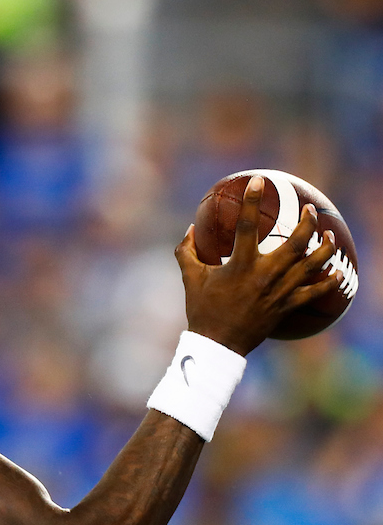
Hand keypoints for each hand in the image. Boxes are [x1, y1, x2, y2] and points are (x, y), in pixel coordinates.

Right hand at [175, 174, 341, 355]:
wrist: (217, 343)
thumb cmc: (202, 309)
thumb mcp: (190, 277)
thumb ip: (187, 251)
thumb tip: (190, 229)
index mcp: (240, 264)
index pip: (248, 224)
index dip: (254, 200)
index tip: (260, 181)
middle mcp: (264, 274)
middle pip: (295, 242)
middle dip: (307, 222)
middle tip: (310, 210)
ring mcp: (279, 291)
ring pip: (312, 265)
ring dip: (324, 248)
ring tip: (329, 235)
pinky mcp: (287, 306)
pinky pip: (314, 292)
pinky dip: (328, 282)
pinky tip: (337, 272)